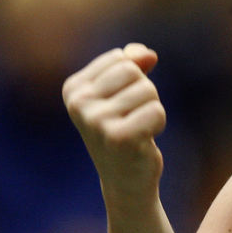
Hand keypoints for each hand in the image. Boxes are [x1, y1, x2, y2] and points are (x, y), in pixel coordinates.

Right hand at [63, 44, 166, 204]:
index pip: (121, 58)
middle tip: (132, 117)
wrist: (125, 178)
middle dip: (144, 91)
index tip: (121, 103)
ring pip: (147, 90)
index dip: (133, 78)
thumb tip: (148, 54)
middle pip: (133, 71)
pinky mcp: (117, 138)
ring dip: (152, 108)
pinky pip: (156, 111)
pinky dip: (157, 123)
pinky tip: (143, 140)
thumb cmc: (126, 127)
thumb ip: (135, 62)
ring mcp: (95, 121)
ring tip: (136, 128)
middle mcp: (78, 103)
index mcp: (73, 88)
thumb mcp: (125, 90)